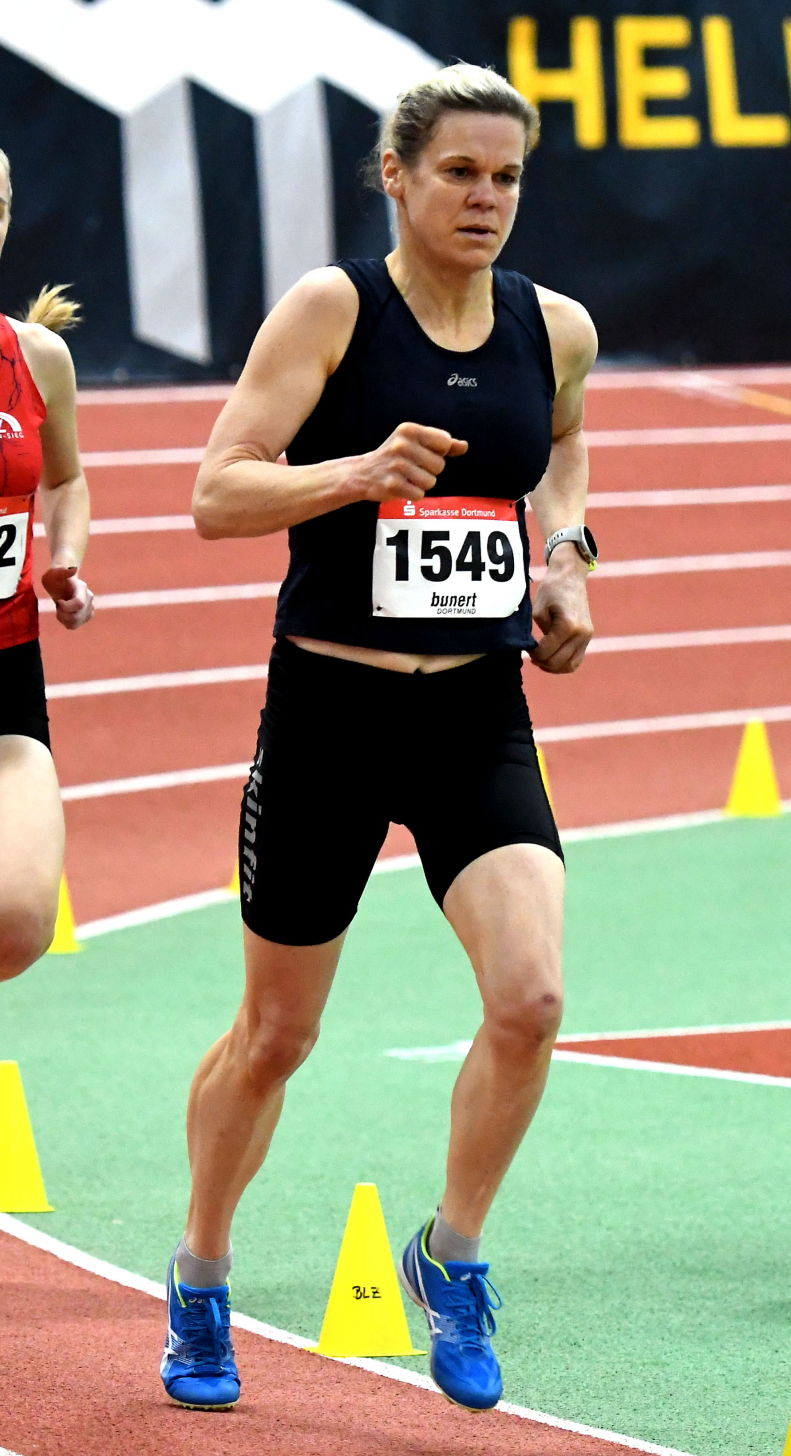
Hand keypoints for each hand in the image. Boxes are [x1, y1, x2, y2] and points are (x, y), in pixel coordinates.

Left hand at [41, 564, 94, 629]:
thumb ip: (61, 571)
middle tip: (57, 605)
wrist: (63, 581)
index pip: (79, 604)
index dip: (66, 607)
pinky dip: (66, 622)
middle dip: (63, 614)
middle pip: (77, 617)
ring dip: (63, 618)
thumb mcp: (53, 573)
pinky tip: (63, 613)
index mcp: (82, 588)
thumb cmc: (55, 576)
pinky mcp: (87, 616)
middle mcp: (89, 599)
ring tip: (60, 609)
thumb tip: (74, 569)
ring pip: (76, 622)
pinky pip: (75, 625)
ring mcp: (90, 608)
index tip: (58, 601)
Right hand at [353, 422, 467, 502]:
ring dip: (421, 484)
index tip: (424, 453)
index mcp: (409, 430)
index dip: (439, 452)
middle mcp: (402, 445)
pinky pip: (419, 495)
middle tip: (411, 468)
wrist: (363, 473)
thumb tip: (464, 446)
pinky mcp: (392, 484)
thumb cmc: (395, 457)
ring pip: (431, 482)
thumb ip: (441, 444)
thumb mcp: (415, 442)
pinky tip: (401, 487)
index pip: (444, 442)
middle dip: (429, 470)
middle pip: (439, 465)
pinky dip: (413, 495)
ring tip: (406, 478)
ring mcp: (396, 465)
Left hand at [528, 547, 592, 673]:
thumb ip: (538, 634)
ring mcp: (587, 636)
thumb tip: (537, 651)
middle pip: (558, 662)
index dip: (533, 654)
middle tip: (531, 657)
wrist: (570, 575)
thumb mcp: (538, 611)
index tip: (526, 649)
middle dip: (542, 662)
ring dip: (554, 667)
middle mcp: (581, 633)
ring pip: (570, 665)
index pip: (547, 652)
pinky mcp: (588, 637)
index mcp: (568, 626)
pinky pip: (576, 659)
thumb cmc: (551, 589)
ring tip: (541, 661)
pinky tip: (551, 658)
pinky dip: (564, 663)